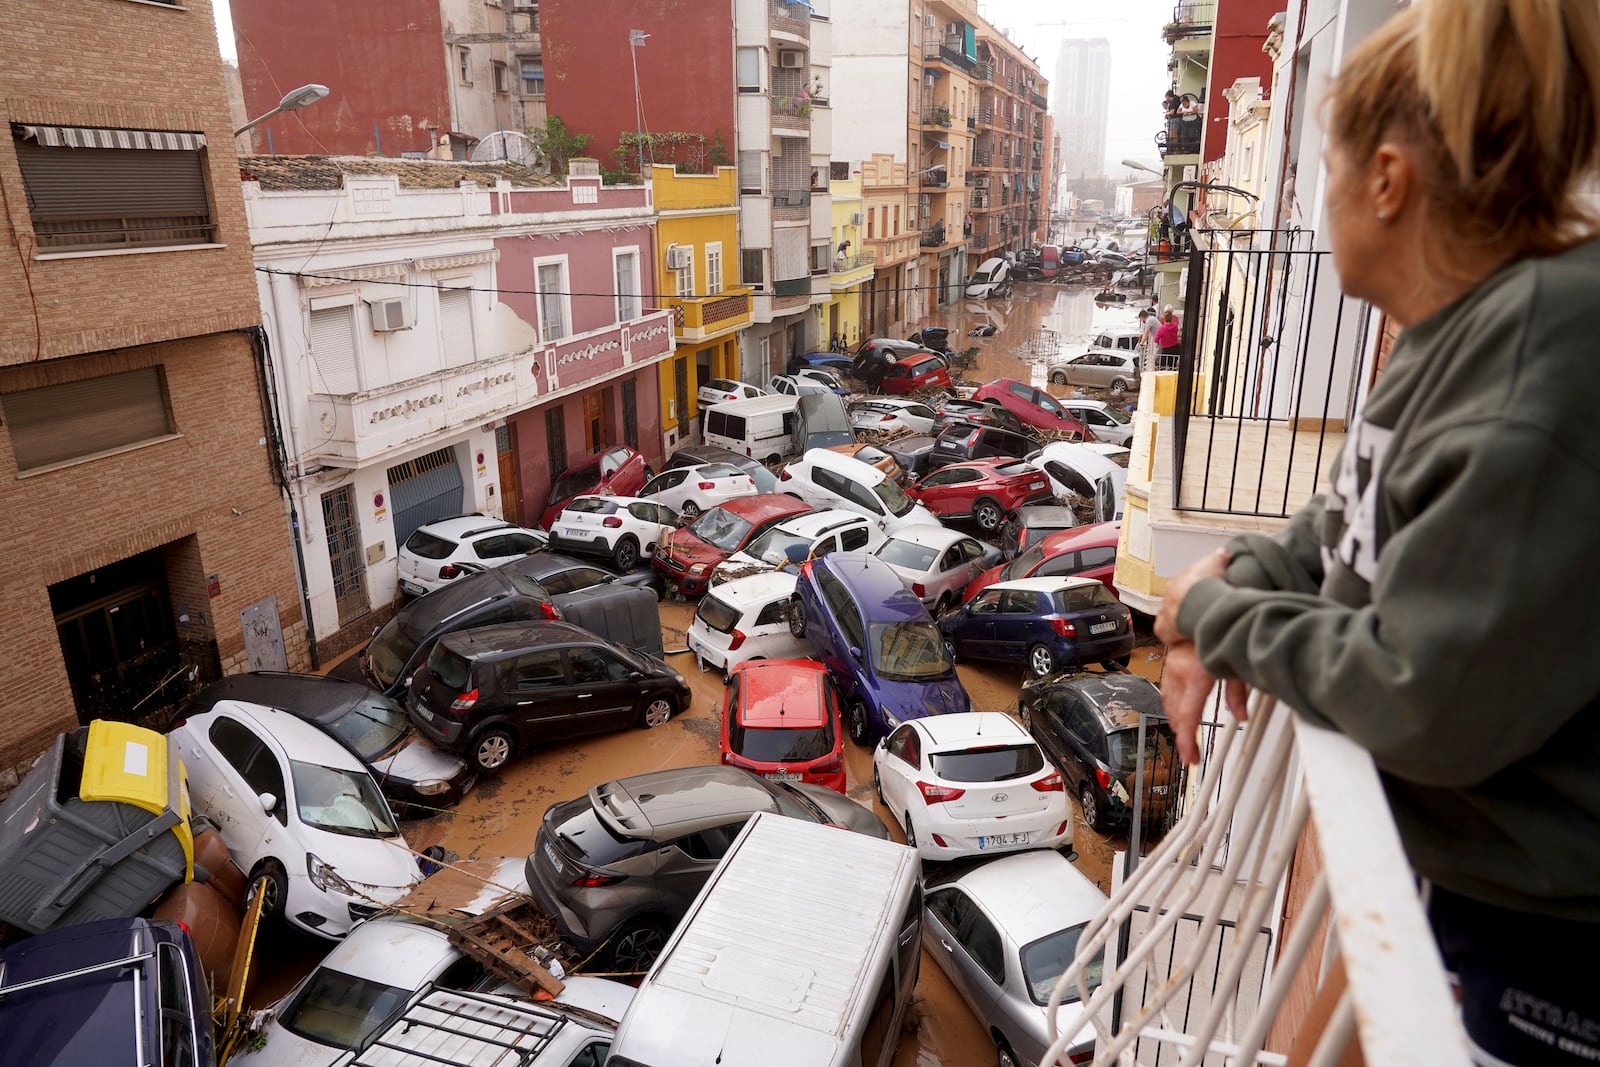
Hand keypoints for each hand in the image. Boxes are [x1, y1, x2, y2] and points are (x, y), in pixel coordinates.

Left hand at [1154, 548, 1230, 646]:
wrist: (1199, 599)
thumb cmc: (1207, 582)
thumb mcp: (1216, 563)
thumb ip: (1219, 558)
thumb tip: (1223, 552)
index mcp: (1177, 582)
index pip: (1183, 588)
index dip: (1194, 593)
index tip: (1203, 597)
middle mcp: (1167, 596)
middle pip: (1176, 603)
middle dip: (1186, 607)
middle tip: (1201, 613)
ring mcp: (1163, 612)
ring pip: (1170, 618)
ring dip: (1180, 621)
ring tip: (1196, 626)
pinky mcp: (1162, 629)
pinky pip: (1167, 634)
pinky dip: (1175, 636)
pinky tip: (1186, 638)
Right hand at [1162, 641, 1250, 763]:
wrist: (1198, 610)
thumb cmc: (1218, 632)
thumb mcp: (1235, 665)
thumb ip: (1238, 694)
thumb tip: (1242, 715)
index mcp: (1195, 675)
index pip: (1187, 716)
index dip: (1187, 741)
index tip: (1190, 756)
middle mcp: (1178, 673)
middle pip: (1175, 714)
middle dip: (1183, 736)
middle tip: (1192, 753)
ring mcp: (1171, 668)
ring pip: (1168, 704)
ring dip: (1176, 722)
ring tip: (1186, 737)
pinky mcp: (1170, 664)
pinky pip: (1166, 692)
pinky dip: (1172, 706)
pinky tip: (1177, 713)